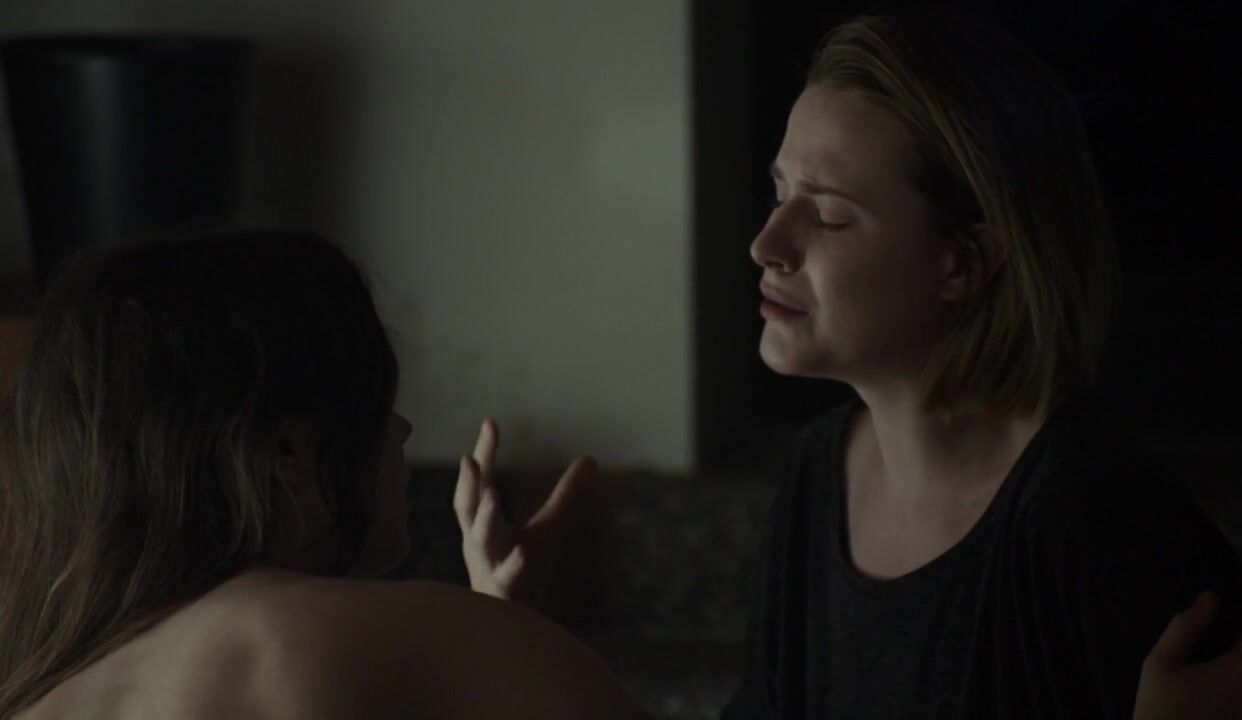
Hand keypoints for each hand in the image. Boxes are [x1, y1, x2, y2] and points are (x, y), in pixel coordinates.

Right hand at [453, 418, 597, 603]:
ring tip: (493, 495)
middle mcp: (479, 541)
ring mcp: (488, 566)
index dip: (484, 453)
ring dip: (484, 517)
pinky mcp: (503, 592)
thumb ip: (564, 495)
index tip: (491, 422)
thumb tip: (590, 458)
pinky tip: (526, 551)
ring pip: (480, 541)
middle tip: (470, 458)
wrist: (509, 624)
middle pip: (467, 508)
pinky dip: (515, 564)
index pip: (481, 482)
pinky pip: (507, 577)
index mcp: (484, 523)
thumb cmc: (520, 568)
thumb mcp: (546, 527)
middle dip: (468, 484)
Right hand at [1135, 591, 1241, 719]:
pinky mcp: (1240, 714)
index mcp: (1237, 668)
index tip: (1222, 615)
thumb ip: (1185, 629)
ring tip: (1215, 663)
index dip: (1236, 621)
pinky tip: (1216, 684)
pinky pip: (1241, 690)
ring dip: (1235, 660)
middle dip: (1235, 646)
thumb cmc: (1160, 709)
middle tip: (1219, 640)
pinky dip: (1233, 678)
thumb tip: (1209, 598)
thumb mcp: (1160, 664)